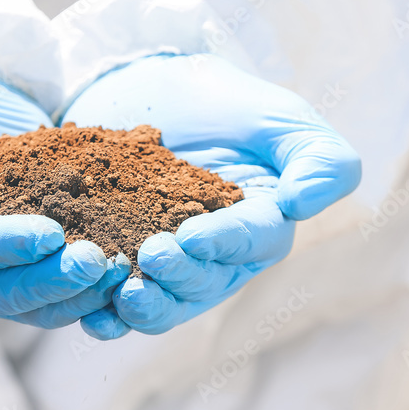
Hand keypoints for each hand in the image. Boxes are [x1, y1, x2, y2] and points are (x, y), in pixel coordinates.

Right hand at [0, 59, 124, 325]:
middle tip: (100, 261)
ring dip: (77, 295)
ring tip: (119, 270)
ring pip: (31, 306)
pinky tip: (122, 275)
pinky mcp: (16, 277)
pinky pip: (51, 298)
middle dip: (52, 281)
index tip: (52, 234)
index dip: (5, 247)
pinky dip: (86, 293)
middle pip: (0, 293)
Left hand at [63, 54, 360, 337]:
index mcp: (263, 225)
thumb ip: (318, 157)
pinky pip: (120, 303)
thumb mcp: (280, 116)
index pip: (252, 239)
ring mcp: (172, 267)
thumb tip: (302, 205)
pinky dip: (108, 315)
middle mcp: (220, 259)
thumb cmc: (225, 104)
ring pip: (166, 302)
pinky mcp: (125, 265)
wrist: (150, 91)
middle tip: (151, 257)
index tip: (191, 237)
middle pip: (207, 282)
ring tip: (120, 296)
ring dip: (145, 308)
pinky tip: (91, 318)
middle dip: (179, 276)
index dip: (224, 242)